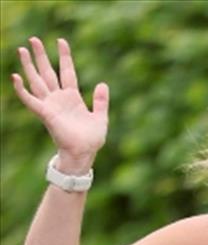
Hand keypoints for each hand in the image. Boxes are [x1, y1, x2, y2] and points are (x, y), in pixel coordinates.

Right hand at [11, 37, 108, 171]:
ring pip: (37, 81)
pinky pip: (30, 100)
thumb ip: (101, 101)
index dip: (64, 57)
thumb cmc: (92, 139)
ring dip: (28, 66)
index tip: (61, 41)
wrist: (84, 154)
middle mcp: (59, 98)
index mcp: (73, 97)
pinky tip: (15, 77)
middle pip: (48, 72)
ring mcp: (51, 105)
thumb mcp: (101, 117)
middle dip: (41, 56)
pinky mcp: (45, 114)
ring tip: (22, 49)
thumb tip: (102, 83)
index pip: (67, 71)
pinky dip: (22, 89)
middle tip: (33, 39)